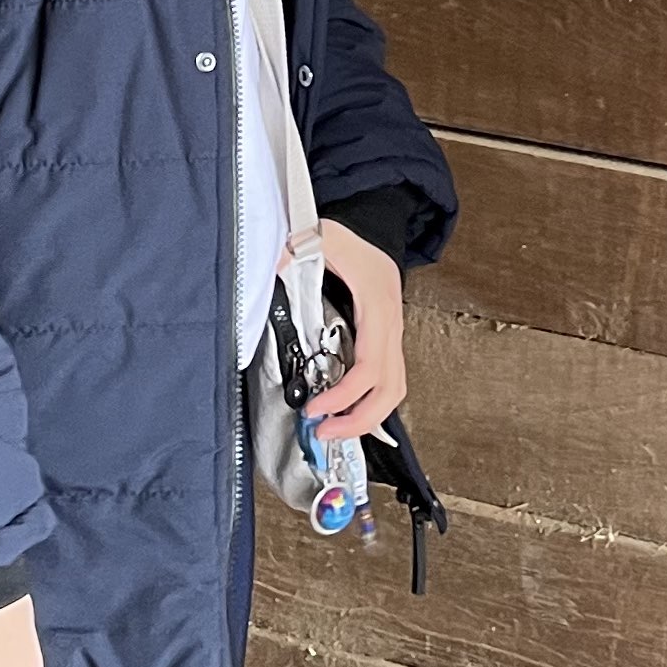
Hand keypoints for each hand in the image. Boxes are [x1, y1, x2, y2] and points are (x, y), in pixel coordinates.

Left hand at [311, 216, 407, 443]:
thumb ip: (298, 250)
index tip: (315, 409)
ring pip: (394, 391)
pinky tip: (345, 414)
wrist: (378, 232)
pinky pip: (388, 382)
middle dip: (359, 420)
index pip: (370, 367)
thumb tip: (272, 267)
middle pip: (390, 390)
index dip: (344, 395)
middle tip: (324, 434)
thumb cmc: (354, 240)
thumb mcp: (324, 236)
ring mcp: (392, 338)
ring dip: (366, 419)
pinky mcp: (386, 344)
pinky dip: (370, 405)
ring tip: (332, 430)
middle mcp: (391, 328)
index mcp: (377, 309)